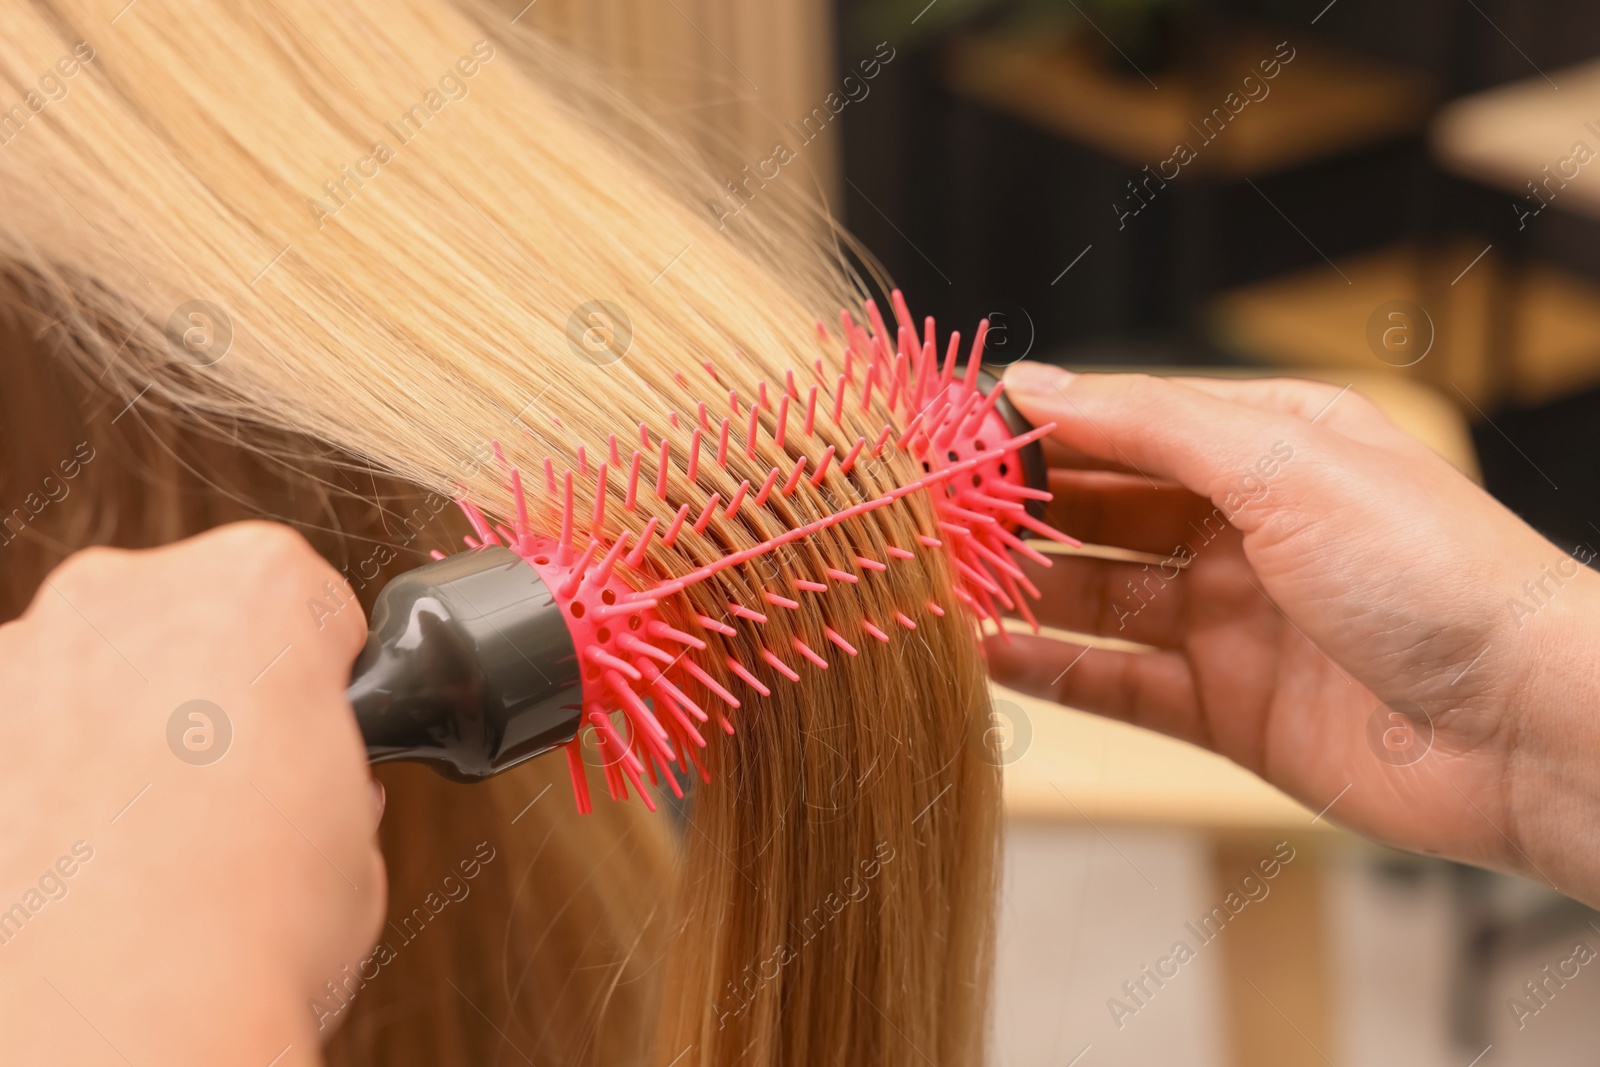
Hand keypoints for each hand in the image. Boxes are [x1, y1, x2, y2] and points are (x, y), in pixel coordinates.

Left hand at [0, 522, 384, 1065]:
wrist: (121, 1021)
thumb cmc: (251, 922)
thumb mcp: (355, 826)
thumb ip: (323, 763)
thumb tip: (292, 780)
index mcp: (255, 584)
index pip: (308, 598)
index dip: (321, 677)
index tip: (311, 733)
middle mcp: (124, 592)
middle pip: (187, 616)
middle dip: (209, 690)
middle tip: (232, 791)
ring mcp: (18, 655)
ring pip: (90, 673)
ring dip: (118, 731)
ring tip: (145, 843)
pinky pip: (19, 737)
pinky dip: (41, 781)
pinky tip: (76, 860)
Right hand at [990, 363, 1599, 904]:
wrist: (1526, 728)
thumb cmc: (1433, 571)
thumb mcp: (1283, 461)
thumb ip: (1149, 423)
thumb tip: (1036, 383)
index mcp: (1269, 446)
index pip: (1125, 424)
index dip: (1037, 427)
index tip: (949, 432)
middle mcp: (1245, 528)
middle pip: (1103, 509)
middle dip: (1019, 507)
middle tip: (928, 512)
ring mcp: (1234, 621)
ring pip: (1100, 595)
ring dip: (1024, 587)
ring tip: (940, 580)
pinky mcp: (1228, 708)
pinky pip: (1119, 680)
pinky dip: (1053, 668)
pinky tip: (989, 649)